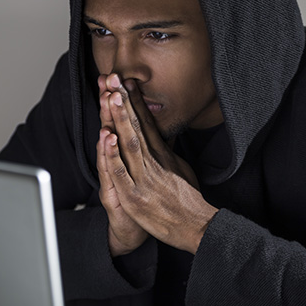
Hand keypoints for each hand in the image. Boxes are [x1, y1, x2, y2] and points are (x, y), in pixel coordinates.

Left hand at [102, 74, 217, 254]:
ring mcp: (143, 178)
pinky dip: (113, 154)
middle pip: (136, 126)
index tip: (127, 82)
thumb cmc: (188, 199)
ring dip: (119, 118)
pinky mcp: (134, 196)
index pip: (147, 122)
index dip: (135, 101)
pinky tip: (107, 136)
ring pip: (129, 142)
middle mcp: (153, 161)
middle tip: (115, 77)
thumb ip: (168, 150)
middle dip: (123, 100)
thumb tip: (163, 134)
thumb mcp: (181, 168)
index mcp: (162, 154)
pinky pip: (121, 172)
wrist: (198, 227)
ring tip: (112, 96)